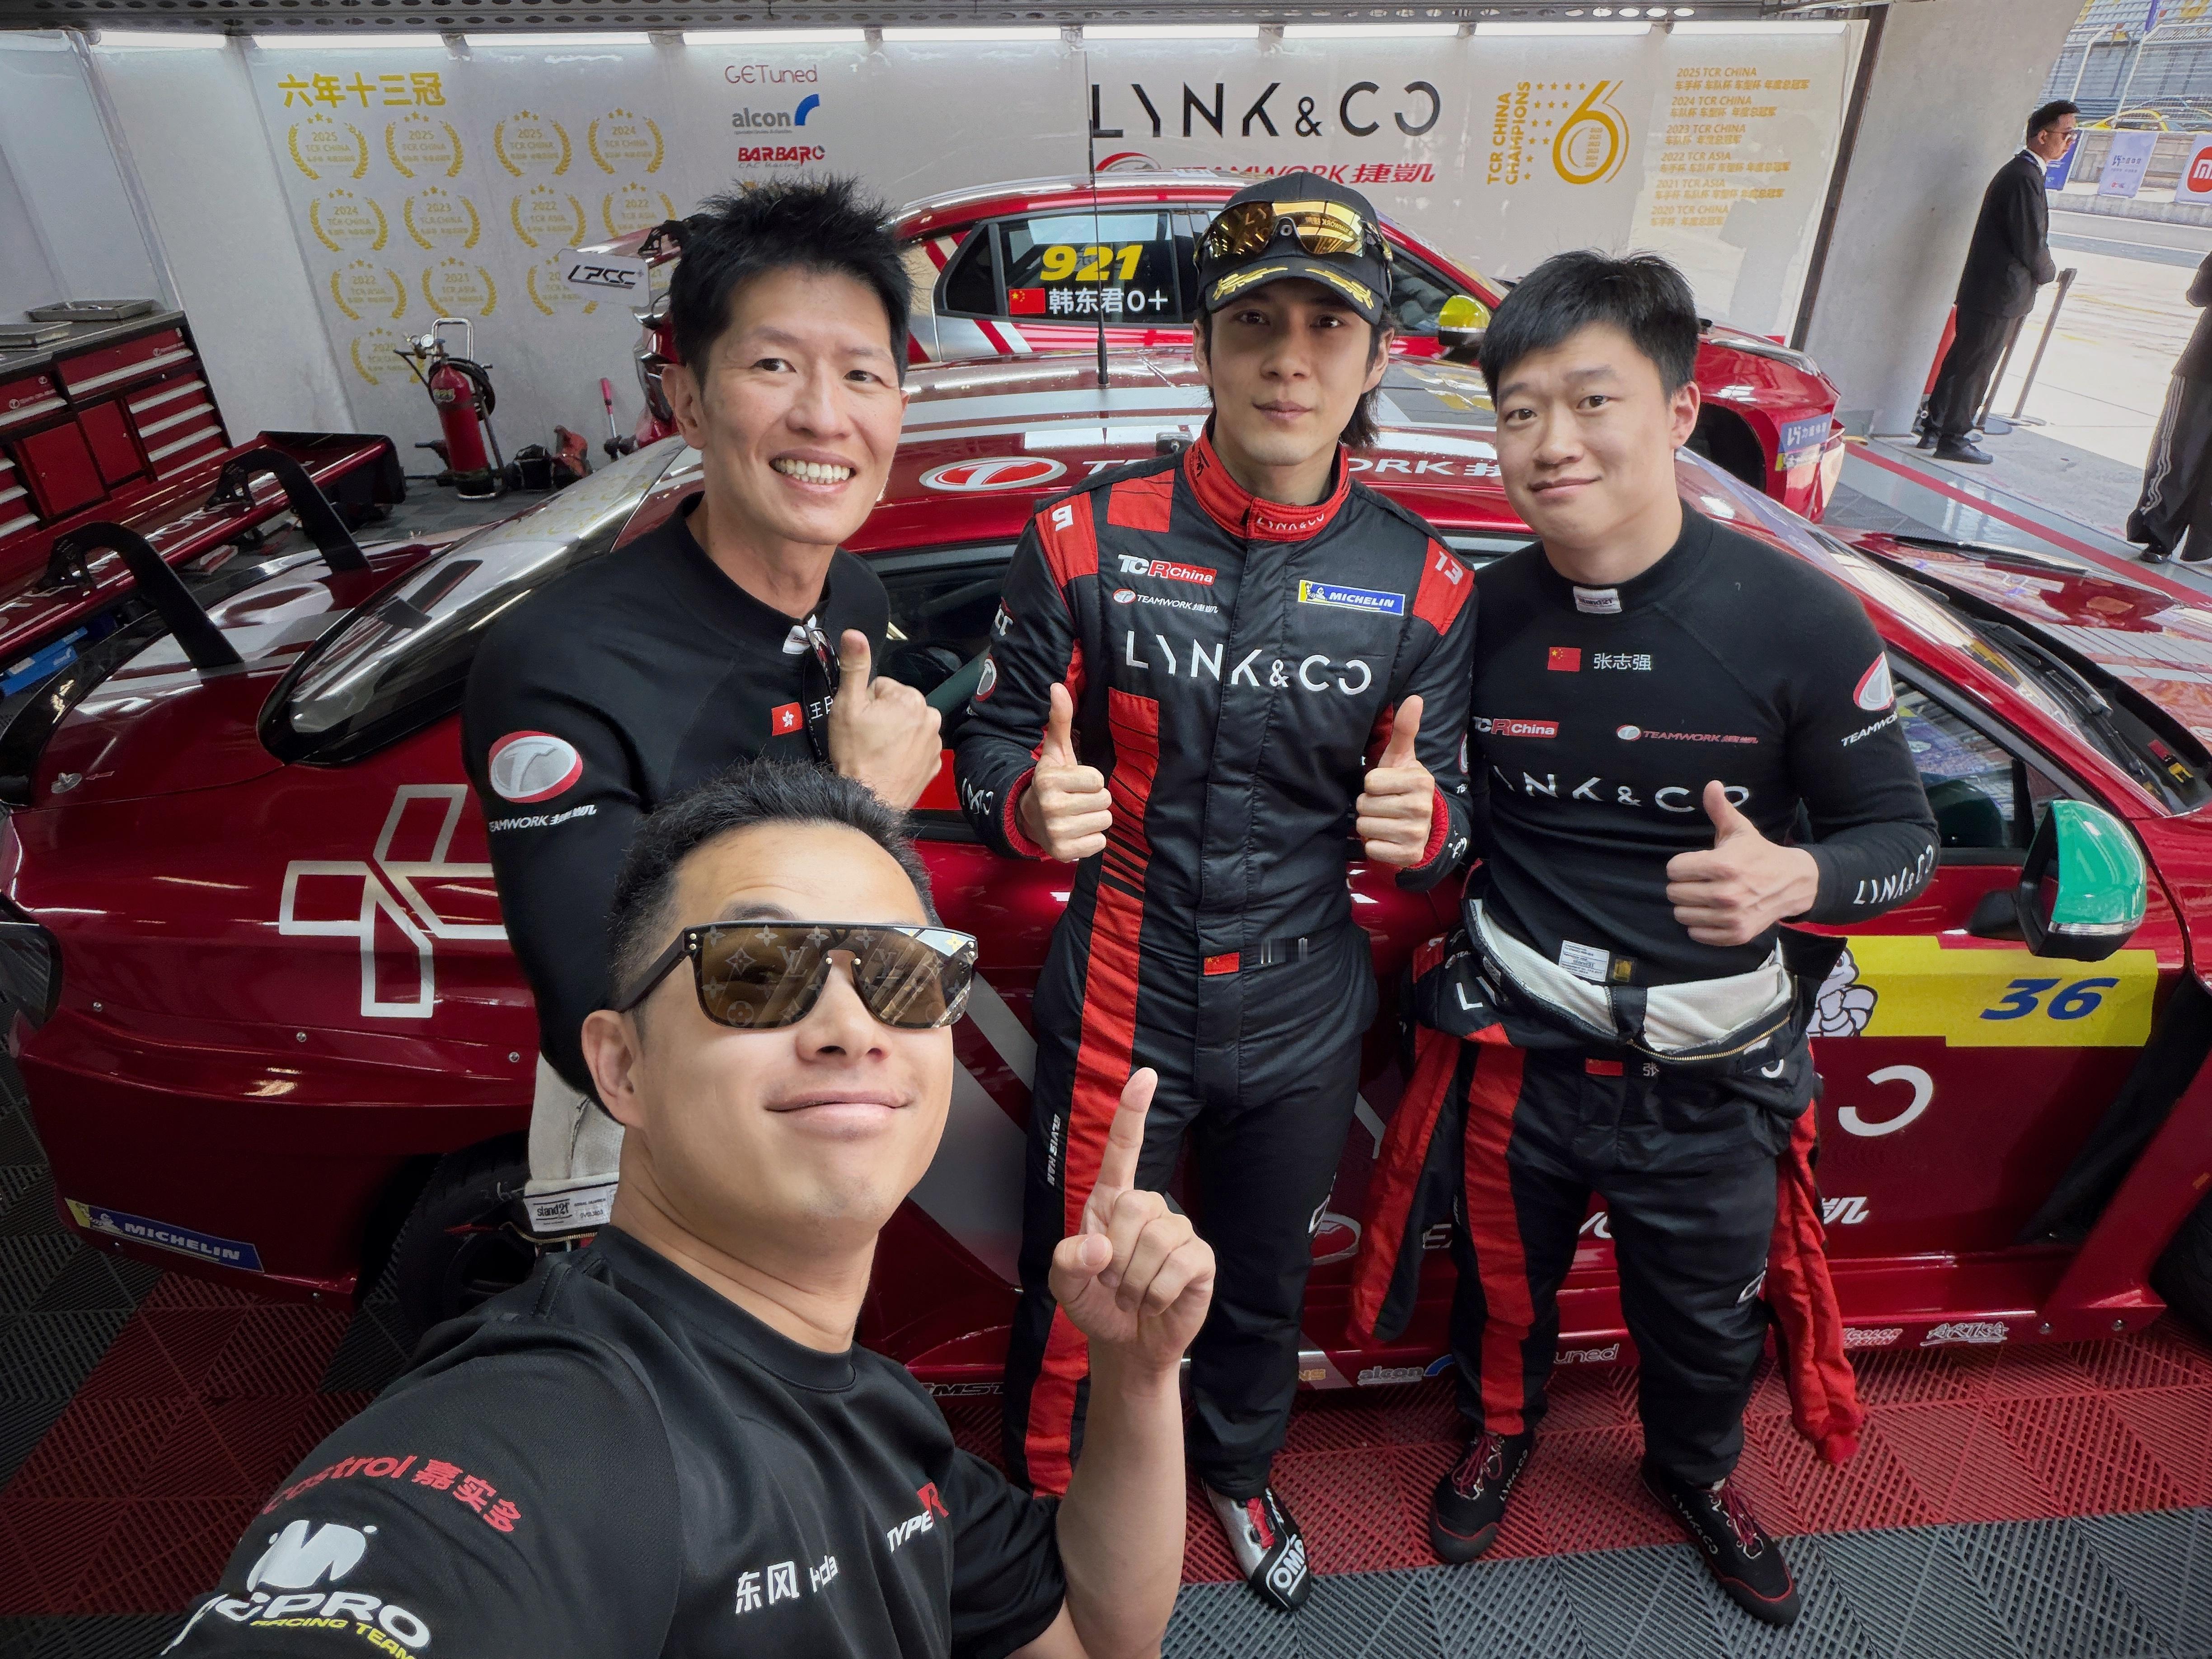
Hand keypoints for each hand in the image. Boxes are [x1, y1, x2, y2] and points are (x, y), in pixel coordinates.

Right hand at [826, 630, 942, 808]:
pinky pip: (916, 749)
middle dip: (881, 717)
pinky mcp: (934, 765)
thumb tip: (855, 634)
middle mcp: (930, 717)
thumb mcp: (847, 705)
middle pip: (897, 706)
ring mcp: (935, 743)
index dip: (865, 703)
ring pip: (907, 727)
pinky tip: (888, 763)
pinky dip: (904, 754)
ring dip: (893, 735)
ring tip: (876, 752)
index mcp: (911, 698)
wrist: (867, 800)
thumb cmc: (855, 754)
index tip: (859, 721)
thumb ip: (854, 666)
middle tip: (866, 738)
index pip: (881, 687)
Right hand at [1016, 683, 1113, 860]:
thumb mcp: (1056, 752)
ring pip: (1104, 821)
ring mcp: (1057, 832)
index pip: (1097, 779)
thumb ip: (1060, 720)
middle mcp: (1051, 807)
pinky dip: (1091, 839)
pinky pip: (1099, 843)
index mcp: (1050, 780)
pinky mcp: (1064, 853)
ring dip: (1094, 818)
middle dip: (1094, 799)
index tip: (1075, 782)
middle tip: (1077, 800)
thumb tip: (1058, 686)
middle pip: (1103, 800)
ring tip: (1077, 815)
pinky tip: (1076, 831)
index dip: (1091, 780)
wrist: (1030, 819)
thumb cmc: (1053, 783)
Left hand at [1048, 1068, 1214, 1373]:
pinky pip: (1178, 1268)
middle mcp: (1149, 1208)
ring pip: (1157, 1241)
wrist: (1125, 1344)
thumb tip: (1101, 1246)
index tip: (1145, 1074)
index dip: (1133, 1113)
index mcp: (1112, 1202)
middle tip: (1112, 1282)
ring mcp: (1179, 1231)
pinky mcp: (1200, 1259)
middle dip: (1116, 1254)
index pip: (1124, 1150)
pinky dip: (1157, 1294)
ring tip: (1132, 1295)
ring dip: (1134, 1281)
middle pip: (1135, 1204)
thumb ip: (1067, 1262)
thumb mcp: (1064, 1284)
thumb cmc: (1095, 1302)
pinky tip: (1156, 1302)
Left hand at [1356, 694, 1437, 867]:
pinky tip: (1388, 838)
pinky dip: (1375, 844)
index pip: (1370, 782)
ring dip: (1370, 824)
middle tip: (1384, 805)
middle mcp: (1421, 807)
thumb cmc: (1403, 787)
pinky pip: (1372, 848)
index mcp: (1419, 781)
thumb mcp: (1402, 758)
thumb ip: (1405, 730)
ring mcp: (1416, 834)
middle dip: (1369, 805)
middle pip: (1365, 805)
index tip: (1386, 787)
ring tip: (1386, 820)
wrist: (1424, 826)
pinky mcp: (1408, 855)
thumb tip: (1414, 698)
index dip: (1373, 785)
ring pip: (1365, 827)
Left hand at [1664, 781, 1820, 945]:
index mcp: (1723, 865)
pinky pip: (1697, 934)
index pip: (1674, 869)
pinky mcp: (1736, 934)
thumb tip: (1711, 784)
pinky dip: (1700, 925)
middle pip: (1674, 893)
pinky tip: (1712, 913)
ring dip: (1689, 906)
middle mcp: (1726, 894)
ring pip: (1682, 915)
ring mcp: (1731, 917)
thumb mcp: (1740, 829)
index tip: (1695, 864)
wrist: (1793, 883)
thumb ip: (1720, 809)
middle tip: (1699, 880)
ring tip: (1704, 896)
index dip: (1681, 865)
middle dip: (1683, 885)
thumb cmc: (1759, 854)